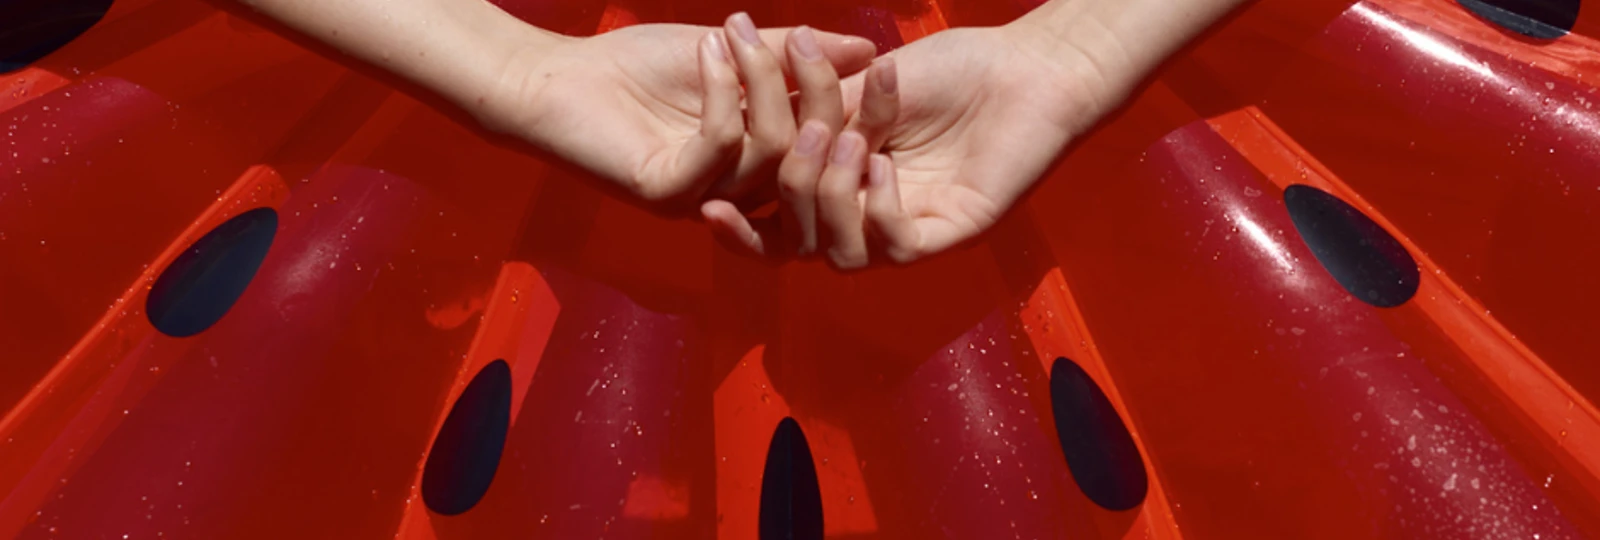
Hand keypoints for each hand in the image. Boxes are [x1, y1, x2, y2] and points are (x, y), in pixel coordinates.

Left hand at [480, 14, 876, 212]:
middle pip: (811, 157)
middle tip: (800, 39)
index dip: (857, 108)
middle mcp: (739, 196)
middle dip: (815, 91)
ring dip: (758, 79)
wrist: (557, 80)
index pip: (830, 150)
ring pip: (772, 152)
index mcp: (761, 169)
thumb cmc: (639, 69)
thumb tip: (870, 52)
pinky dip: (723, 91)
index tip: (871, 55)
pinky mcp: (666, 195)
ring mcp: (703, 201)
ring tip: (731, 32)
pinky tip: (707, 51)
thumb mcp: (733, 54)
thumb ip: (792, 57)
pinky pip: (721, 146)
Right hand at [703, 21, 1115, 268]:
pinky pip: (897, 248)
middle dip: (790, 191)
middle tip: (805, 134)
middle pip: (801, 244)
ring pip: (844, 255)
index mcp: (841, 187)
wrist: (1023, 66)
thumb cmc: (948, 70)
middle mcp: (870, 217)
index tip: (707, 204)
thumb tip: (738, 120)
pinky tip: (884, 165)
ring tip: (850, 142)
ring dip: (832, 201)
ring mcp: (910, 229)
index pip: (778, 227)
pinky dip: (879, 210)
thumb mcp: (857, 87)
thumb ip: (805, 114)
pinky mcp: (951, 234)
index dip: (740, 229)